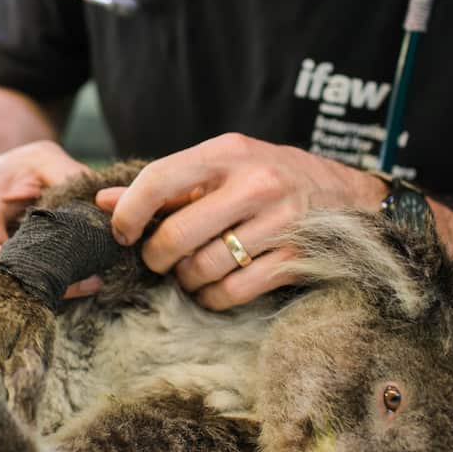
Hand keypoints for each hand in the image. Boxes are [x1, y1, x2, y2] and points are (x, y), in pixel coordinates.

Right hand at [0, 140, 100, 295]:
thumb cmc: (18, 169)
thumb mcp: (43, 159)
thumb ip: (67, 174)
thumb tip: (100, 201)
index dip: (12, 270)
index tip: (56, 273)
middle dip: (35, 288)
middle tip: (87, 282)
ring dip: (37, 296)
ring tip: (85, 284)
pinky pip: (3, 299)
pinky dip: (35, 297)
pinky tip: (71, 286)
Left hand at [97, 133, 384, 309]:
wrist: (349, 195)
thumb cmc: (271, 177)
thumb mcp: (222, 166)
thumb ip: (166, 185)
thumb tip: (104, 201)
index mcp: (228, 153)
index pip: (158, 180)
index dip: (128, 213)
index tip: (122, 233)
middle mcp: (255, 184)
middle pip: (175, 236)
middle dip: (157, 257)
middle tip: (160, 259)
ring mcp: (279, 223)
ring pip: (202, 269)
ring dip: (188, 280)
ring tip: (193, 270)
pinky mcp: (296, 260)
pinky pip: (232, 292)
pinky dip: (214, 298)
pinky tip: (215, 288)